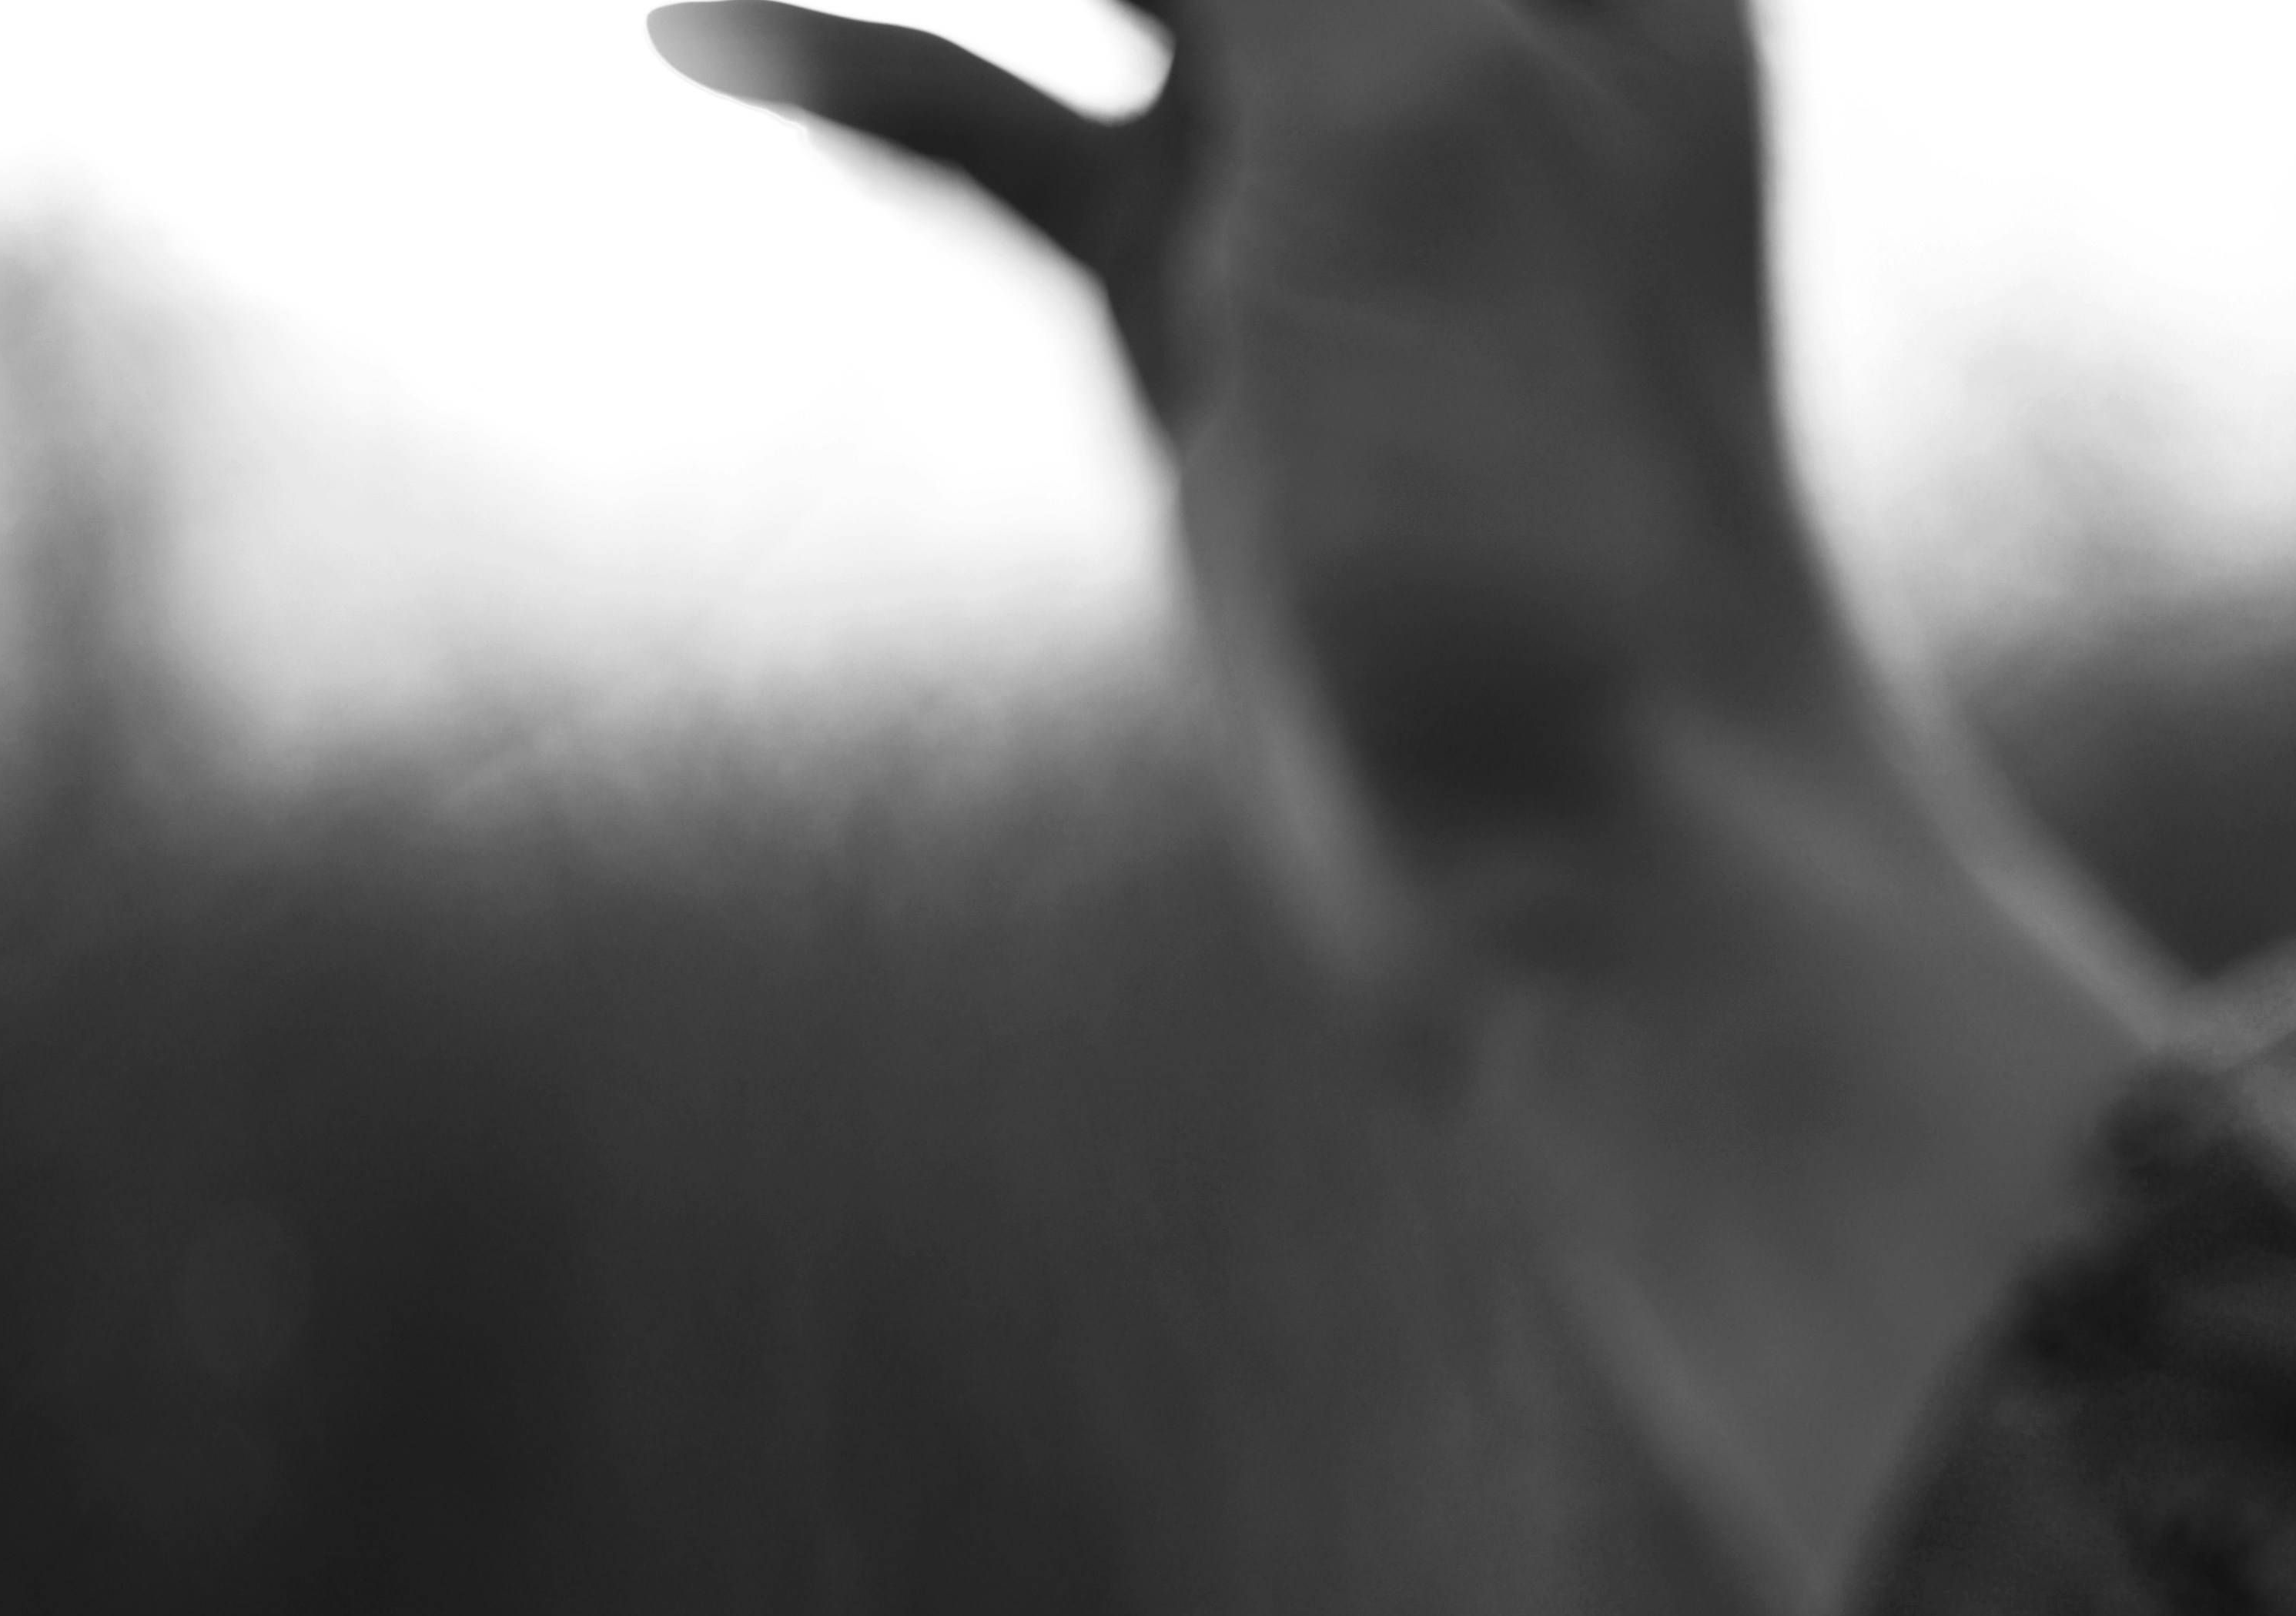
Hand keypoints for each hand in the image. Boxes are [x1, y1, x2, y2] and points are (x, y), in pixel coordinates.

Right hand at [649, 0, 1849, 852]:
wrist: (1593, 851)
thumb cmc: (1558, 482)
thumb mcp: (1409, 97)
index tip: (1138, 6)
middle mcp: (1455, 8)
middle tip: (957, 9)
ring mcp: (1313, 152)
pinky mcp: (1203, 306)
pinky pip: (1000, 123)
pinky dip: (859, 60)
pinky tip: (702, 35)